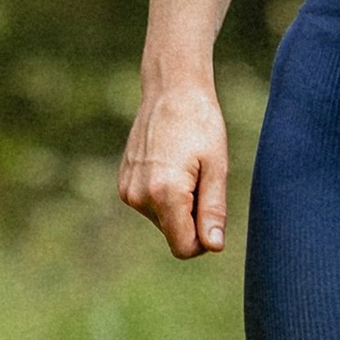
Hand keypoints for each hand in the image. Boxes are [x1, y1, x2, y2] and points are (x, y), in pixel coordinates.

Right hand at [119, 74, 228, 257]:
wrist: (170, 90)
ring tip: (186, 168)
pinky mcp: (124, 183)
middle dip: (192, 218)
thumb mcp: (216, 168)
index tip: (212, 211)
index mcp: (164, 193)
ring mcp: (127, 190)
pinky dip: (165, 194)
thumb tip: (213, 247)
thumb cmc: (200, 124)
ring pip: (163, 221)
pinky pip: (151, 205)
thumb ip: (213, 210)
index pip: (184, 248)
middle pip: (174, 234)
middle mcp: (139, 196)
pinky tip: (171, 165)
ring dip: (179, 205)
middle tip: (200, 179)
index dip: (204, 240)